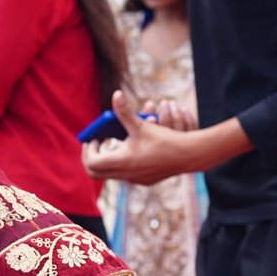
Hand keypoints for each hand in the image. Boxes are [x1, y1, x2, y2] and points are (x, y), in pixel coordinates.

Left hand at [82, 90, 196, 184]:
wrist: (188, 156)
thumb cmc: (164, 139)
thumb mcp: (141, 124)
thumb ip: (124, 111)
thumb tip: (116, 94)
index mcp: (122, 161)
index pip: (92, 162)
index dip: (89, 150)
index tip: (94, 138)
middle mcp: (126, 175)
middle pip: (95, 173)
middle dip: (91, 158)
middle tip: (95, 144)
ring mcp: (135, 180)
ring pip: (110, 175)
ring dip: (107, 160)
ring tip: (112, 145)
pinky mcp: (144, 181)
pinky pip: (124, 176)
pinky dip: (120, 164)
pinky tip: (128, 152)